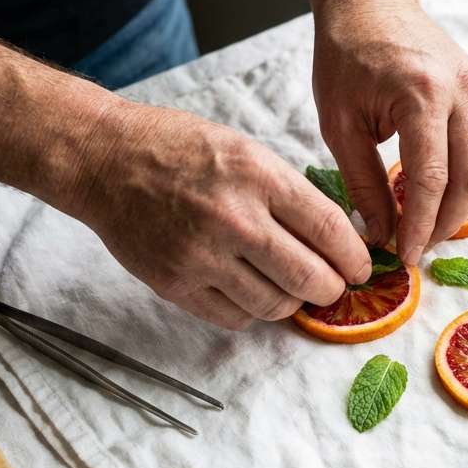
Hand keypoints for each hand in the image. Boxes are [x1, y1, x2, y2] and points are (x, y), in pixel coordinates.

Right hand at [69, 100, 371, 328]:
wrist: (105, 160)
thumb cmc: (182, 149)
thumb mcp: (247, 151)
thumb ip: (291, 194)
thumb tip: (338, 239)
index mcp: (259, 177)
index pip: (329, 229)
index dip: (355, 257)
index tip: (362, 267)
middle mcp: (234, 219)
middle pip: (309, 277)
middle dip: (332, 289)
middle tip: (333, 286)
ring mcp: (202, 255)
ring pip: (275, 304)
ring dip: (292, 302)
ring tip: (289, 286)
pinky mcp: (175, 284)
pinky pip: (235, 317)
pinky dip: (252, 310)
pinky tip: (250, 289)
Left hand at [312, 0, 467, 262]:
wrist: (371, 4)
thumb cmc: (347, 59)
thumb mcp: (339, 124)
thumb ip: (363, 184)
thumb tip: (382, 236)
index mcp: (421, 95)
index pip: (431, 180)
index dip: (419, 226)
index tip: (404, 255)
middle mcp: (462, 91)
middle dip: (446, 223)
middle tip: (419, 246)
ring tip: (438, 223)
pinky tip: (458, 194)